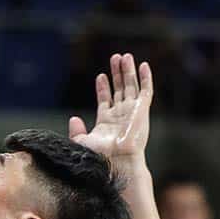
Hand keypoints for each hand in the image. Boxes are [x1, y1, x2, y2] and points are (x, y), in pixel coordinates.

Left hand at [68, 55, 153, 177]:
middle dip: (117, 73)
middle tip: (115, 58)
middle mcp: (121, 115)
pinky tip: (143, 65)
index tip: (101, 76)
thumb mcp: (81, 142)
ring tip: (124, 56)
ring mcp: (132, 112)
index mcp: (107, 122)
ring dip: (128, 71)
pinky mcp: (142, 110)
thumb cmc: (99, 157)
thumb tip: (73, 118)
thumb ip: (76, 131)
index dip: (103, 87)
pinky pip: (146, 91)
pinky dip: (146, 78)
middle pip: (119, 89)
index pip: (106, 99)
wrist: (117, 162)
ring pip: (131, 86)